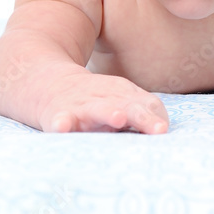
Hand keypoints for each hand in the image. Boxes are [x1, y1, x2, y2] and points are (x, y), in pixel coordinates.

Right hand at [38, 72, 169, 133]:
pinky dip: (61, 123)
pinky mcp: (58, 114)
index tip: (162, 130)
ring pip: (97, 110)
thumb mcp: (120, 100)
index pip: (147, 105)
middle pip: (128, 107)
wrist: (49, 83)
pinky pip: (60, 119)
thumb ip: (143, 112)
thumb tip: (163, 129)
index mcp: (124, 97)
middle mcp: (106, 100)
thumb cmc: (94, 101)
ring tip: (119, 118)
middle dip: (143, 117)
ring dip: (108, 113)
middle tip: (159, 129)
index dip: (155, 117)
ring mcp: (82, 107)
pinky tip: (62, 127)